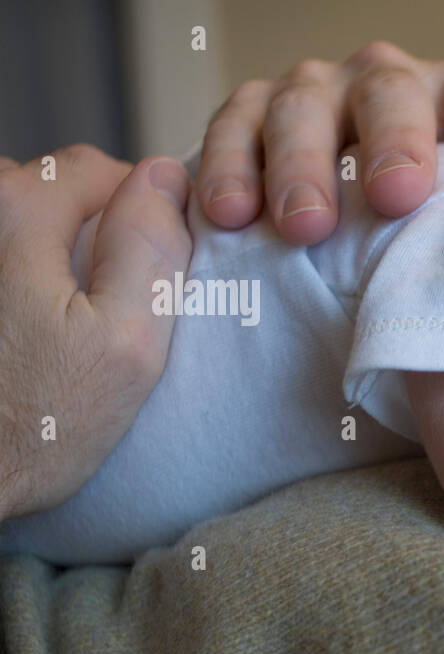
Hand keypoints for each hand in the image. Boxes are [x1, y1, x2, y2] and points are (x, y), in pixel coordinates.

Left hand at [0, 146, 192, 520]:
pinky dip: (8, 284)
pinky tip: (13, 337)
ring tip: (43, 330)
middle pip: (44, 190)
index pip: (99, 169)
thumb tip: (165, 178)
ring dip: (33, 258)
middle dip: (78, 236)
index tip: (144, 281)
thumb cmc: (31, 429)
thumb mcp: (125, 346)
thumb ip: (150, 249)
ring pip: (8, 223)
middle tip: (94, 313)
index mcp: (15, 209)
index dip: (139, 216)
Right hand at [196, 42, 443, 244]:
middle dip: (396, 142)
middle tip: (399, 197)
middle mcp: (392, 85)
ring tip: (305, 227)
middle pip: (394, 95)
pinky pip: (234, 129)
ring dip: (303, 165)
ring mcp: (319, 93)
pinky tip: (229, 216)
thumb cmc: (432, 229)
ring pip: (306, 108)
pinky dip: (229, 169)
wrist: (345, 217)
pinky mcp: (252, 114)